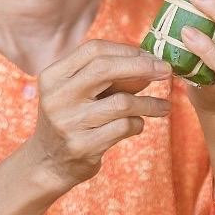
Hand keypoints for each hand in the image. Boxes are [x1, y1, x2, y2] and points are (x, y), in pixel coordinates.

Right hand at [28, 40, 169, 190]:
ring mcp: (68, 122)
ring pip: (122, 102)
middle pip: (105, 68)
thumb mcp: (81, 93)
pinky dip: (138, 124)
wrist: (49, 163)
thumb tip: (151, 64)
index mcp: (53, 76)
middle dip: (142, 67)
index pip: (94, 50)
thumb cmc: (73, 120)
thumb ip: (111, 78)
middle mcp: (57, 97)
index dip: (126, 50)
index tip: (150, 56)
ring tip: (164, 107)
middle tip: (165, 71)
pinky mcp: (82, 146)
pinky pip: (124, 127)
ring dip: (149, 103)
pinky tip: (138, 124)